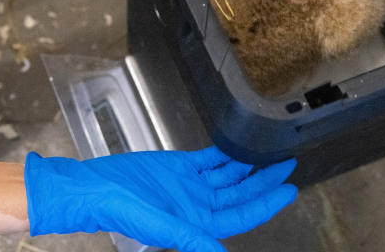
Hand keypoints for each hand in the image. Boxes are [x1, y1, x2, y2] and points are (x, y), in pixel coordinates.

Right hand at [25, 146, 296, 251]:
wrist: (95, 189)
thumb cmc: (123, 212)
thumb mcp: (163, 227)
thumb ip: (193, 239)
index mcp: (199, 223)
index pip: (243, 214)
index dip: (268, 203)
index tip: (289, 189)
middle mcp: (198, 205)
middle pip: (240, 193)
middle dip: (264, 181)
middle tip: (286, 164)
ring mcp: (190, 185)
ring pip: (228, 174)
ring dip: (247, 165)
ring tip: (267, 151)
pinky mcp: (178, 167)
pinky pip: (208, 159)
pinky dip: (224, 152)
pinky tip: (237, 145)